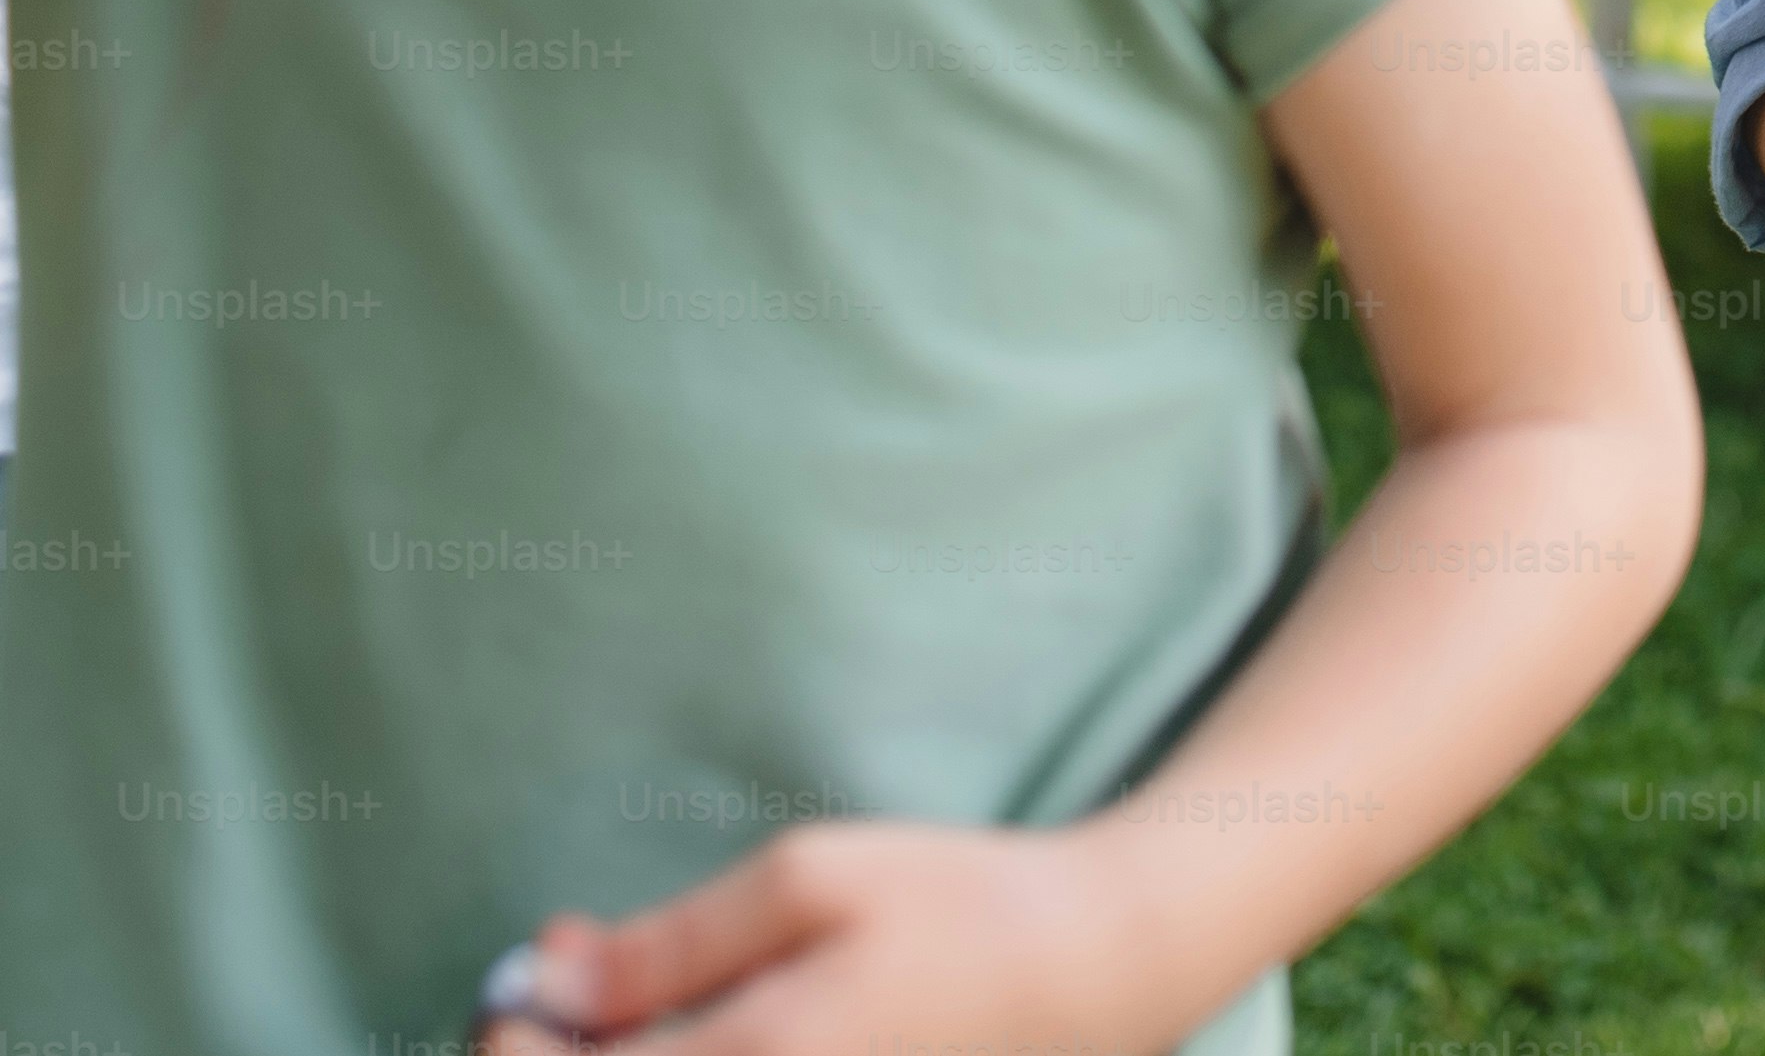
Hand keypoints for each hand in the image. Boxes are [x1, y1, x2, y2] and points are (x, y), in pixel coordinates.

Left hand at [478, 821, 1163, 1053]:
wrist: (1096, 975)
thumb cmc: (961, 910)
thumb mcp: (814, 879)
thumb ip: (666, 945)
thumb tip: (541, 986)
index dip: (513, 1032)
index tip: (544, 966)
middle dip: (553, 1050)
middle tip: (584, 975)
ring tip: (639, 1000)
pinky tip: (706, 1029)